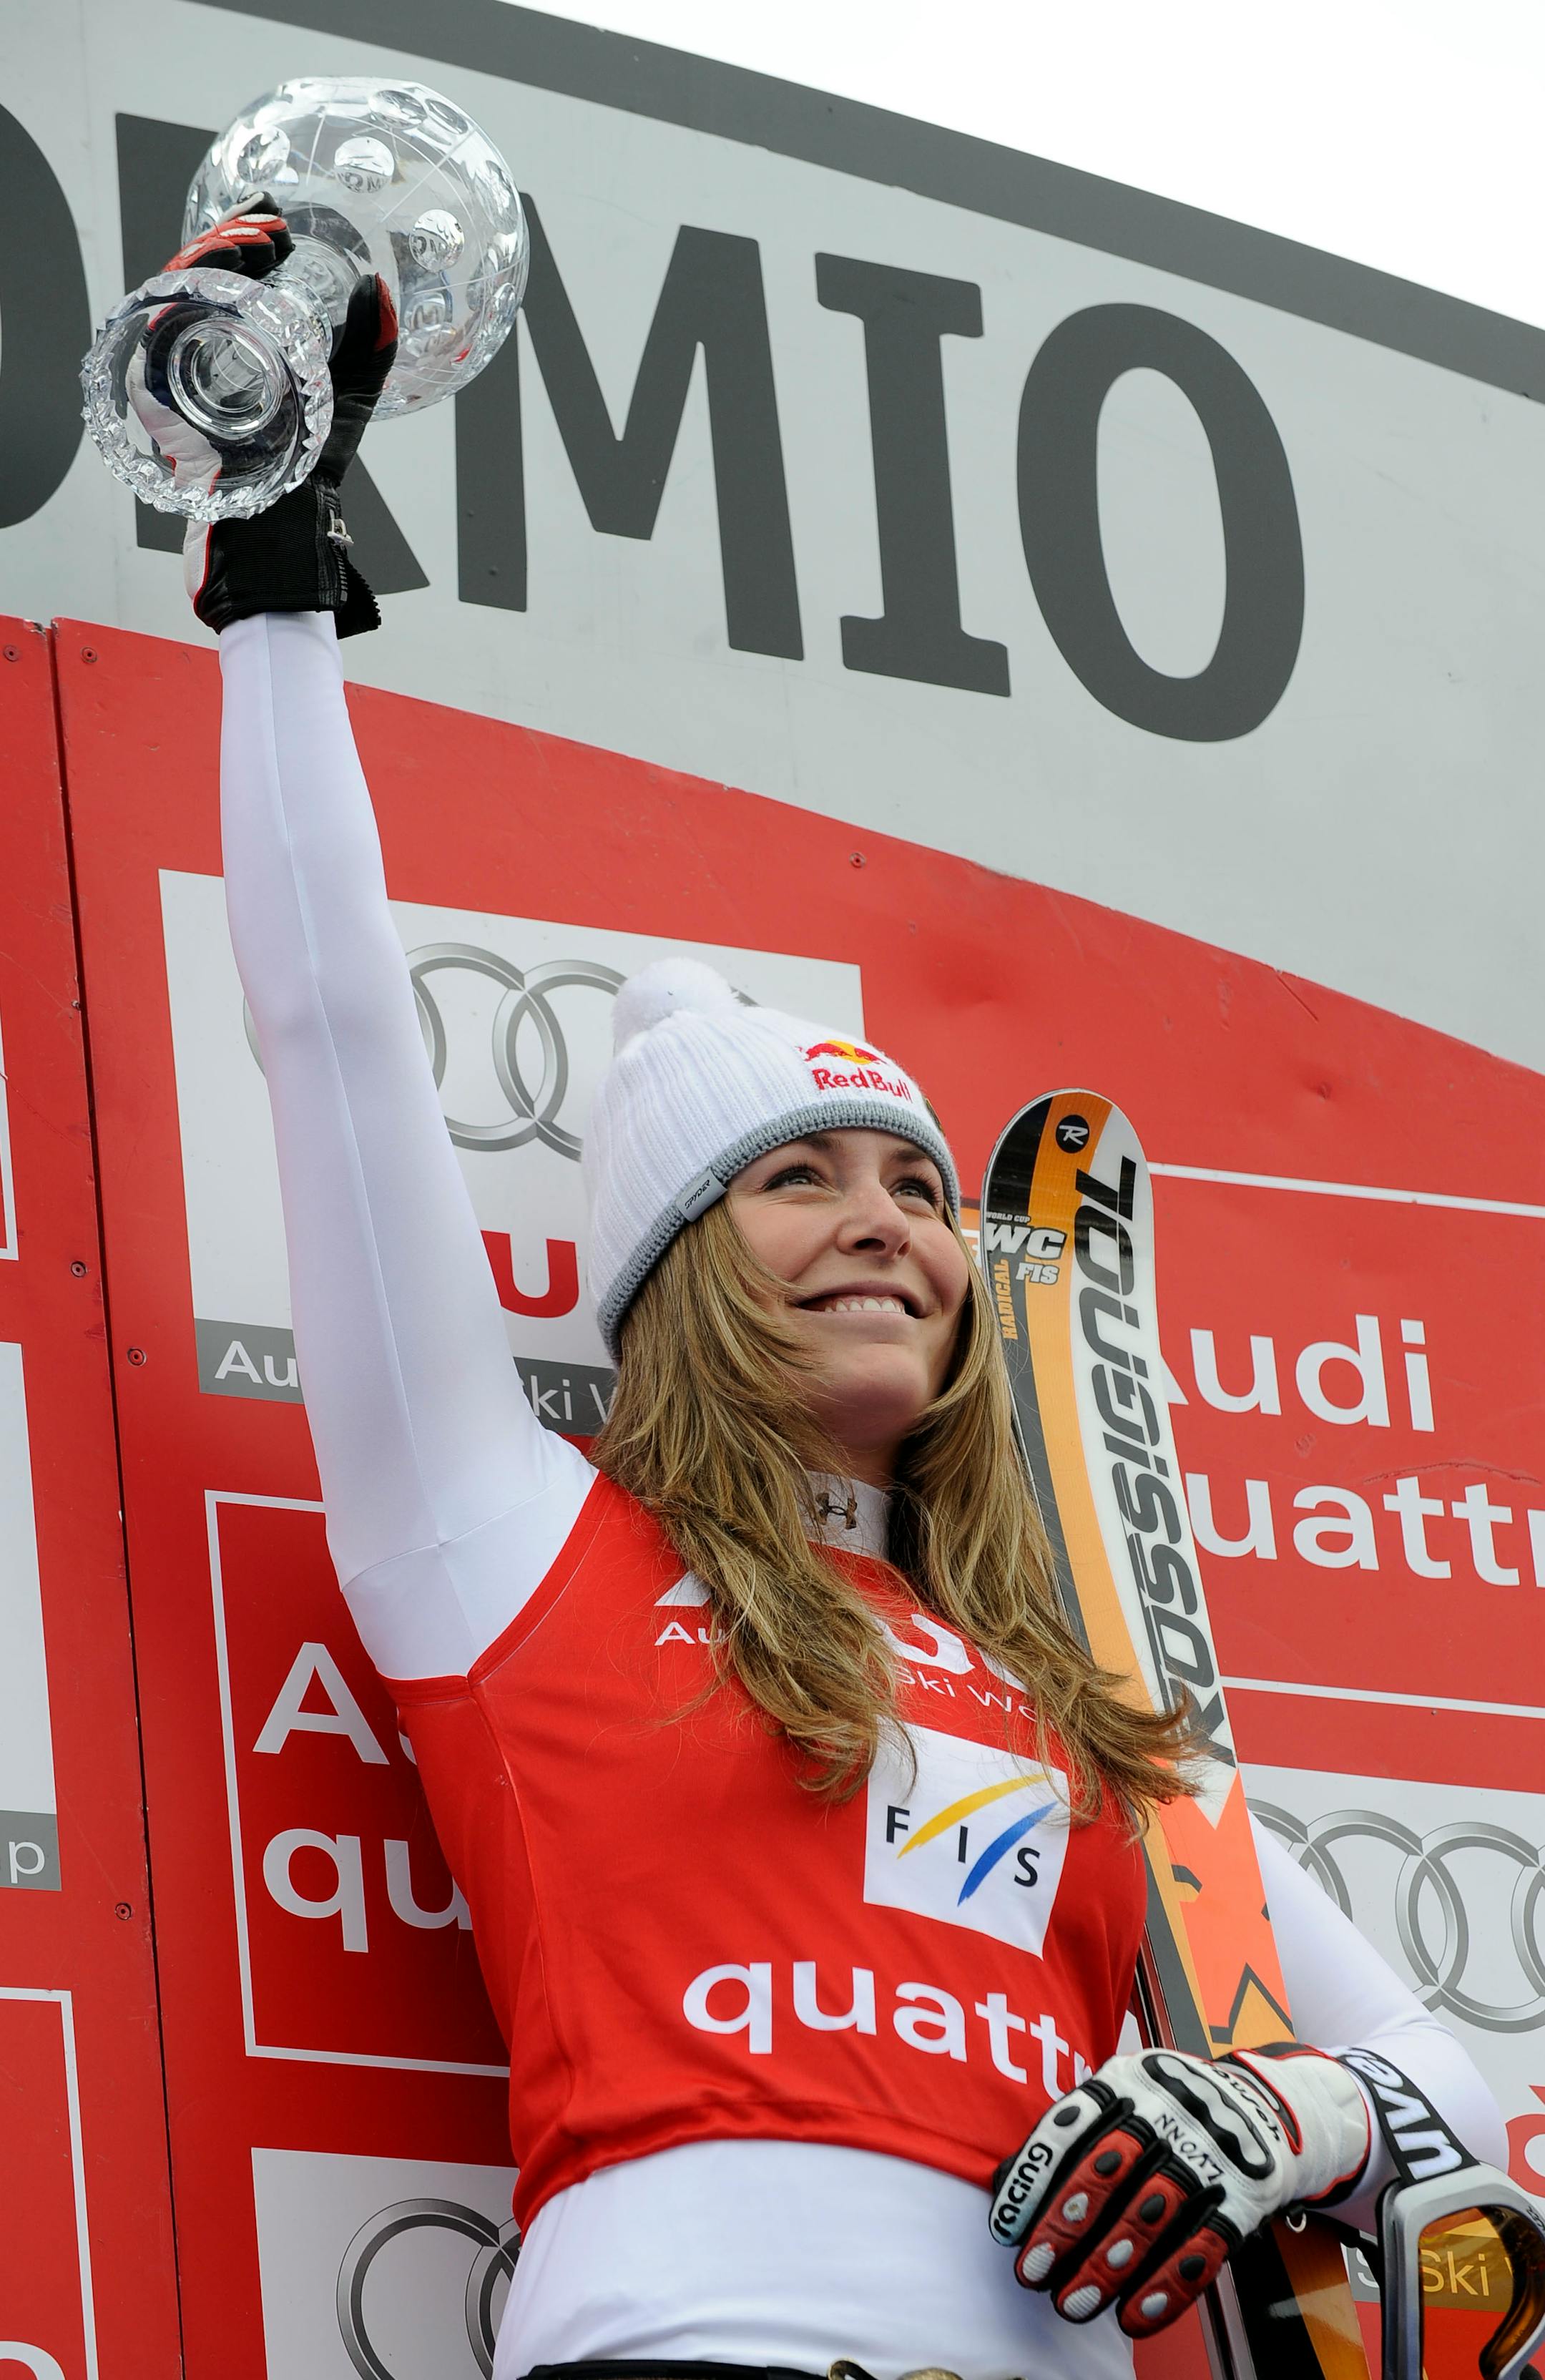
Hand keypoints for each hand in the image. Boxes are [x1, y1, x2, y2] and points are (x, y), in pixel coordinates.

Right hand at [126, 200, 397, 635]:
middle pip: (200, 272)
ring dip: (214, 254)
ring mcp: (174, 371)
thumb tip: (379, 292)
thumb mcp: (344, 398)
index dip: (245, 236)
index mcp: (238, 346)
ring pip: (178, 289)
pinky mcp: (157, 392)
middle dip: (231, 236)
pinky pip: (159, 327)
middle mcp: (201, 352)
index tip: (275, 220)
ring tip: (256, 243)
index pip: (231, 275)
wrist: (279, 529)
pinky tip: (221, 273)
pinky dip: (187, 293)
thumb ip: (367, 350)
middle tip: (268, 229)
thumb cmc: (304, 470)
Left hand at [987, 2044, 1369, 2337]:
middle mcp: (1165, 2110)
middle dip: (1067, 2226)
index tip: (1006, 2230)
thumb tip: (1003, 2187)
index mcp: (1124, 2082)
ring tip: (1075, 2303)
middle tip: (1034, 2273)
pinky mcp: (1243, 2195)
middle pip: (1109, 2169)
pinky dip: (1169, 2285)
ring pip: (1153, 2212)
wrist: (1265, 2107)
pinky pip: (1204, 2245)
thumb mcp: (1119, 2099)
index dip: (1033, 2180)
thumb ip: (1069, 2137)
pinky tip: (1136, 2315)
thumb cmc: (1165, 2113)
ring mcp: (1208, 2152)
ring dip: (1110, 2264)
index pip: (1069, 2127)